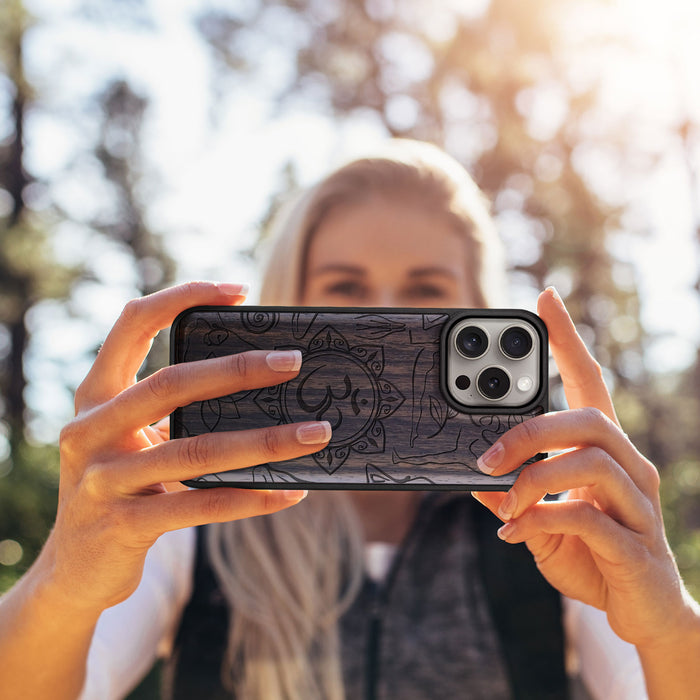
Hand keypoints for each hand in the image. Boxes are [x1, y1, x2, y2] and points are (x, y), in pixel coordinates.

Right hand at [44, 282, 328, 613]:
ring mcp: (103, 480)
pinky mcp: (123, 526)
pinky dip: (252, 498)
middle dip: (238, 369)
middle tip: (294, 361)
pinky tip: (291, 492)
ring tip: (317, 433)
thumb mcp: (132, 441)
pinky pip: (201, 506)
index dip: (182, 298)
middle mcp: (90, 430)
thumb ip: (173, 412)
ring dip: (266, 441)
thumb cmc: (121, 488)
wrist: (74, 570)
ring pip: (196, 450)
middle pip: (171, 384)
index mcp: (96, 396)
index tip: (239, 291)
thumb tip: (261, 386)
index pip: (133, 324)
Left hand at [472, 287, 695, 649]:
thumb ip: (514, 497)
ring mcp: (639, 505)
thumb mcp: (540, 521)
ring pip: (591, 462)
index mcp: (604, 452)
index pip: (589, 382)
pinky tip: (515, 533)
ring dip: (533, 479)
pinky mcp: (636, 546)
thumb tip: (475, 481)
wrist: (642, 613)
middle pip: (588, 419)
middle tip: (485, 458)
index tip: (545, 299)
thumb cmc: (592, 555)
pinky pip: (588, 518)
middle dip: (530, 431)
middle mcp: (629, 467)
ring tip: (502, 500)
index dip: (568, 340)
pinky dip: (542, 520)